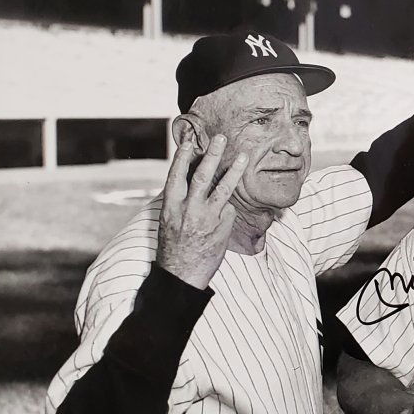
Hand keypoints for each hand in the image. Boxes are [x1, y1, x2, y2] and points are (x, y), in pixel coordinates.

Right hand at [156, 135, 247, 289]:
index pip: (176, 176)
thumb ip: (180, 201)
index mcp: (170, 207)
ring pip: (223, 189)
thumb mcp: (169, 222)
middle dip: (212, 155)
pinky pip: (228, 211)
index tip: (190, 141)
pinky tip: (222, 221)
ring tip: (244, 156)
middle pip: (202, 176)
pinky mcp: (222, 227)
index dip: (183, 157)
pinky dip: (227, 212)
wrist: (182, 276)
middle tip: (221, 138)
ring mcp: (207, 219)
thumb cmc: (174, 248)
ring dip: (234, 170)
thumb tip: (192, 179)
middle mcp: (188, 210)